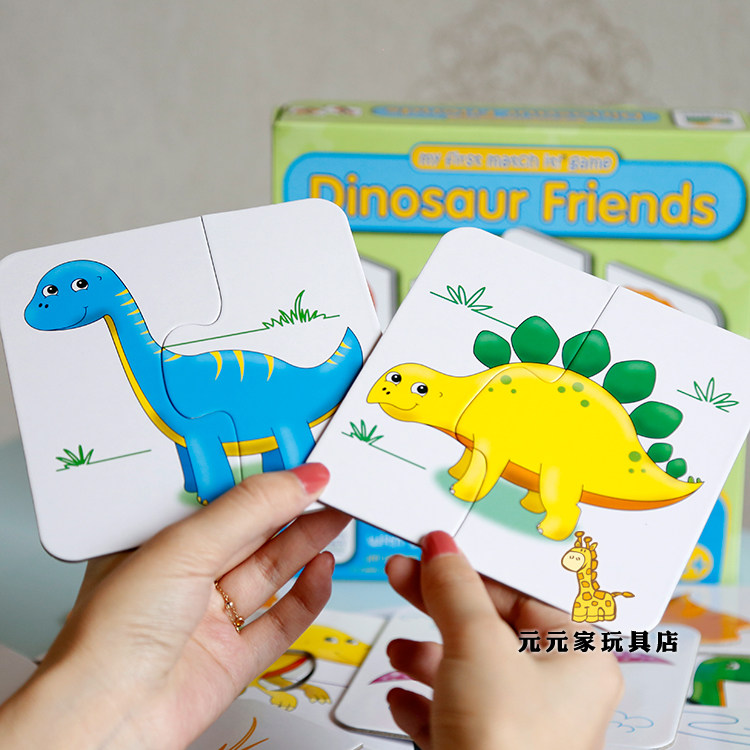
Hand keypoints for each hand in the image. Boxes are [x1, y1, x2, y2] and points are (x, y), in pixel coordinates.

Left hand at [0, 464, 348, 748]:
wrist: (105, 723)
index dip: (261, 477)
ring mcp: (211, 618)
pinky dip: (307, 594)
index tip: (299, 459)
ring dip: (307, 542)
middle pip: (252, 532)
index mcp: (158, 544)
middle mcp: (184, 578)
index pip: (220, 498)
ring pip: (271, 570)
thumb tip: (301, 478)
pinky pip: (282, 619)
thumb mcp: (185, 548)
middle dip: (293, 506)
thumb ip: (251, 510)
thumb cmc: (110, 638)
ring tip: (338, 514)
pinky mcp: (233, 657)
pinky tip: (322, 568)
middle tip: (332, 483)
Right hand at [385, 531, 622, 749]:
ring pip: (471, 670)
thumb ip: (455, 589)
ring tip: (401, 650)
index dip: (475, 564)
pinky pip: (458, 713)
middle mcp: (558, 691)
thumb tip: (442, 549)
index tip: (439, 548)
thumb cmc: (508, 746)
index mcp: (578, 656)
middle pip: (492, 626)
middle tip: (404, 574)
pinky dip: (428, 702)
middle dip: (439, 605)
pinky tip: (404, 700)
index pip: (523, 588)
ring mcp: (525, 726)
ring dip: (429, 657)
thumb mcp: (477, 645)